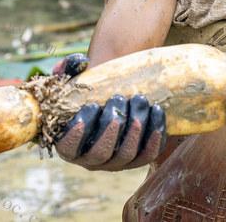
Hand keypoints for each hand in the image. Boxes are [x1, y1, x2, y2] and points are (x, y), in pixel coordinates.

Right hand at [51, 53, 167, 170]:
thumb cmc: (89, 89)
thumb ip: (68, 68)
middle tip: (118, 99)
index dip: (76, 134)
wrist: (112, 94)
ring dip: (134, 129)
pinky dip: (154, 139)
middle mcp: (90, 159)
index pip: (68, 147)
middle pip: (100, 153)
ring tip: (139, 101)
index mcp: (69, 143)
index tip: (90, 108)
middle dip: (111, 127)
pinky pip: (147, 155)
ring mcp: (114, 162)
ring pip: (125, 155)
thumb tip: (78, 62)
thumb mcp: (74, 78)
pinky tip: (157, 113)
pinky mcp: (136, 159)